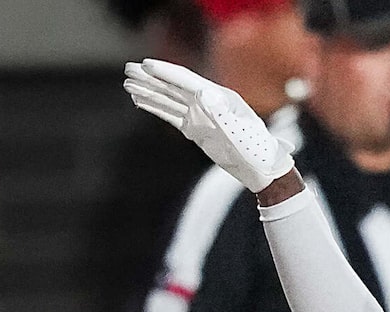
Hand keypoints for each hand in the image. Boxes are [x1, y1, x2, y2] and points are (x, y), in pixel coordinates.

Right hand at [124, 58, 294, 193]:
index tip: (147, 65)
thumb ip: (220, 112)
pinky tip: (141, 101)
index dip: (167, 73)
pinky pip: (171, 115)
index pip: (188, 81)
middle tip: (128, 69)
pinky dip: (155, 108)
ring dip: (149, 92)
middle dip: (151, 78)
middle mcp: (208, 102)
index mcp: (220, 97)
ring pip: (169, 100)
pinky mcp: (196, 128)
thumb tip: (203, 92)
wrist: (262, 169)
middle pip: (174, 86)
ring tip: (127, 84)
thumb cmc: (256, 148)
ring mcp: (201, 115)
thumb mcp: (239, 130)